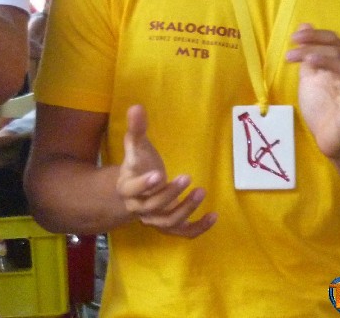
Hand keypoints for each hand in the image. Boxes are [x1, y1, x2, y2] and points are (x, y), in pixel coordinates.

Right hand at [115, 105, 216, 237]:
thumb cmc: (138, 165)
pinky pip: (182, 233)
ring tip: (201, 192)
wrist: (136, 189)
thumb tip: (137, 106)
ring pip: (167, 222)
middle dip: (171, 194)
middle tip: (188, 178)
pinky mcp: (168, 225)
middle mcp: (137, 207)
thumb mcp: (136, 146)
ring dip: (185, 209)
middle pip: (152, 206)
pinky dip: (198, 228)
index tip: (159, 174)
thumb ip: (136, 128)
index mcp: (126, 188)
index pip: (132, 189)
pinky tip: (213, 216)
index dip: (144, 184)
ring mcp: (153, 219)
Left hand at [289, 23, 339, 159]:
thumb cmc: (321, 105)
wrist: (329, 137)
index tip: (293, 38)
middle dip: (314, 44)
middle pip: (338, 50)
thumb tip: (304, 26)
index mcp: (338, 65)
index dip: (315, 36)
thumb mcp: (310, 76)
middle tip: (291, 48)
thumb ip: (307, 55)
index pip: (332, 42)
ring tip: (306, 58)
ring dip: (326, 57)